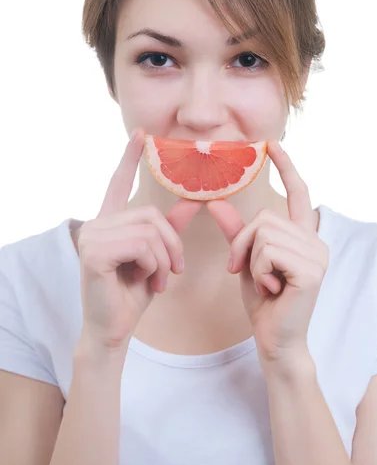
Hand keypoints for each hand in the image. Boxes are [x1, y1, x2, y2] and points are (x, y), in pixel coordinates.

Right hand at [77, 129, 201, 351]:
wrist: (114, 330)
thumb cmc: (133, 294)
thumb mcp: (157, 257)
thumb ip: (171, 228)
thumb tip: (195, 200)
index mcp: (110, 222)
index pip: (118, 182)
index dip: (129, 157)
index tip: (141, 134)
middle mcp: (97, 224)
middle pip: (151, 213)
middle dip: (171, 244)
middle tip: (172, 271)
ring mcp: (92, 236)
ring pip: (150, 230)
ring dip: (164, 259)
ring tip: (158, 280)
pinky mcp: (94, 252)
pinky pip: (142, 245)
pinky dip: (154, 266)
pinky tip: (145, 283)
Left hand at [207, 140, 328, 363]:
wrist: (275, 339)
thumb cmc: (263, 300)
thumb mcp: (246, 260)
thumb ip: (236, 231)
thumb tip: (215, 201)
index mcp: (302, 236)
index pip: (298, 192)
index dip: (286, 167)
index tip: (272, 144)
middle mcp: (315, 240)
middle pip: (265, 216)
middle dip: (243, 244)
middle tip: (243, 270)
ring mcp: (317, 254)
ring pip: (264, 233)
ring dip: (250, 261)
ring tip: (262, 283)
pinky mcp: (311, 269)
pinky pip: (267, 251)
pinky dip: (257, 271)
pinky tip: (270, 290)